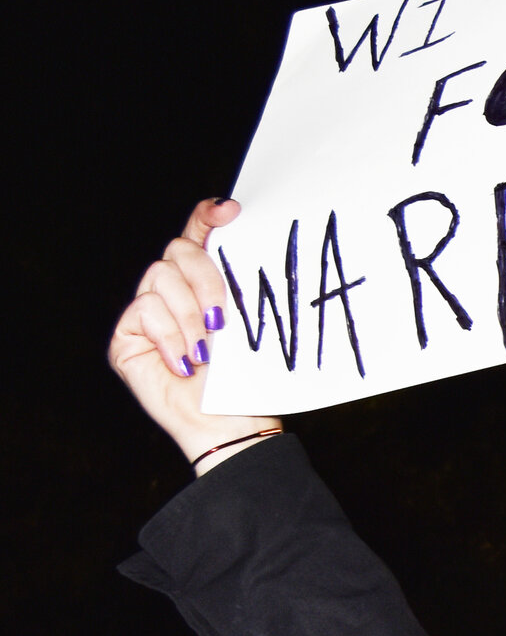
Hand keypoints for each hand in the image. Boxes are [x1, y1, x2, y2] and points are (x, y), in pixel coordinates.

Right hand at [108, 199, 281, 473]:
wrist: (229, 425)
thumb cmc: (245, 380)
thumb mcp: (248, 326)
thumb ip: (238, 287)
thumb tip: (243, 244)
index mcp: (206, 283)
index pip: (200, 236)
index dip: (208, 216)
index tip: (230, 210)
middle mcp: (174, 291)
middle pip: (179, 250)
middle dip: (206, 280)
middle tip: (223, 321)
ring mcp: (147, 311)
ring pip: (160, 279)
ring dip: (189, 316)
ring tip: (206, 351)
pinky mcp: (127, 335)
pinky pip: (145, 311)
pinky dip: (170, 336)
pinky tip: (184, 362)